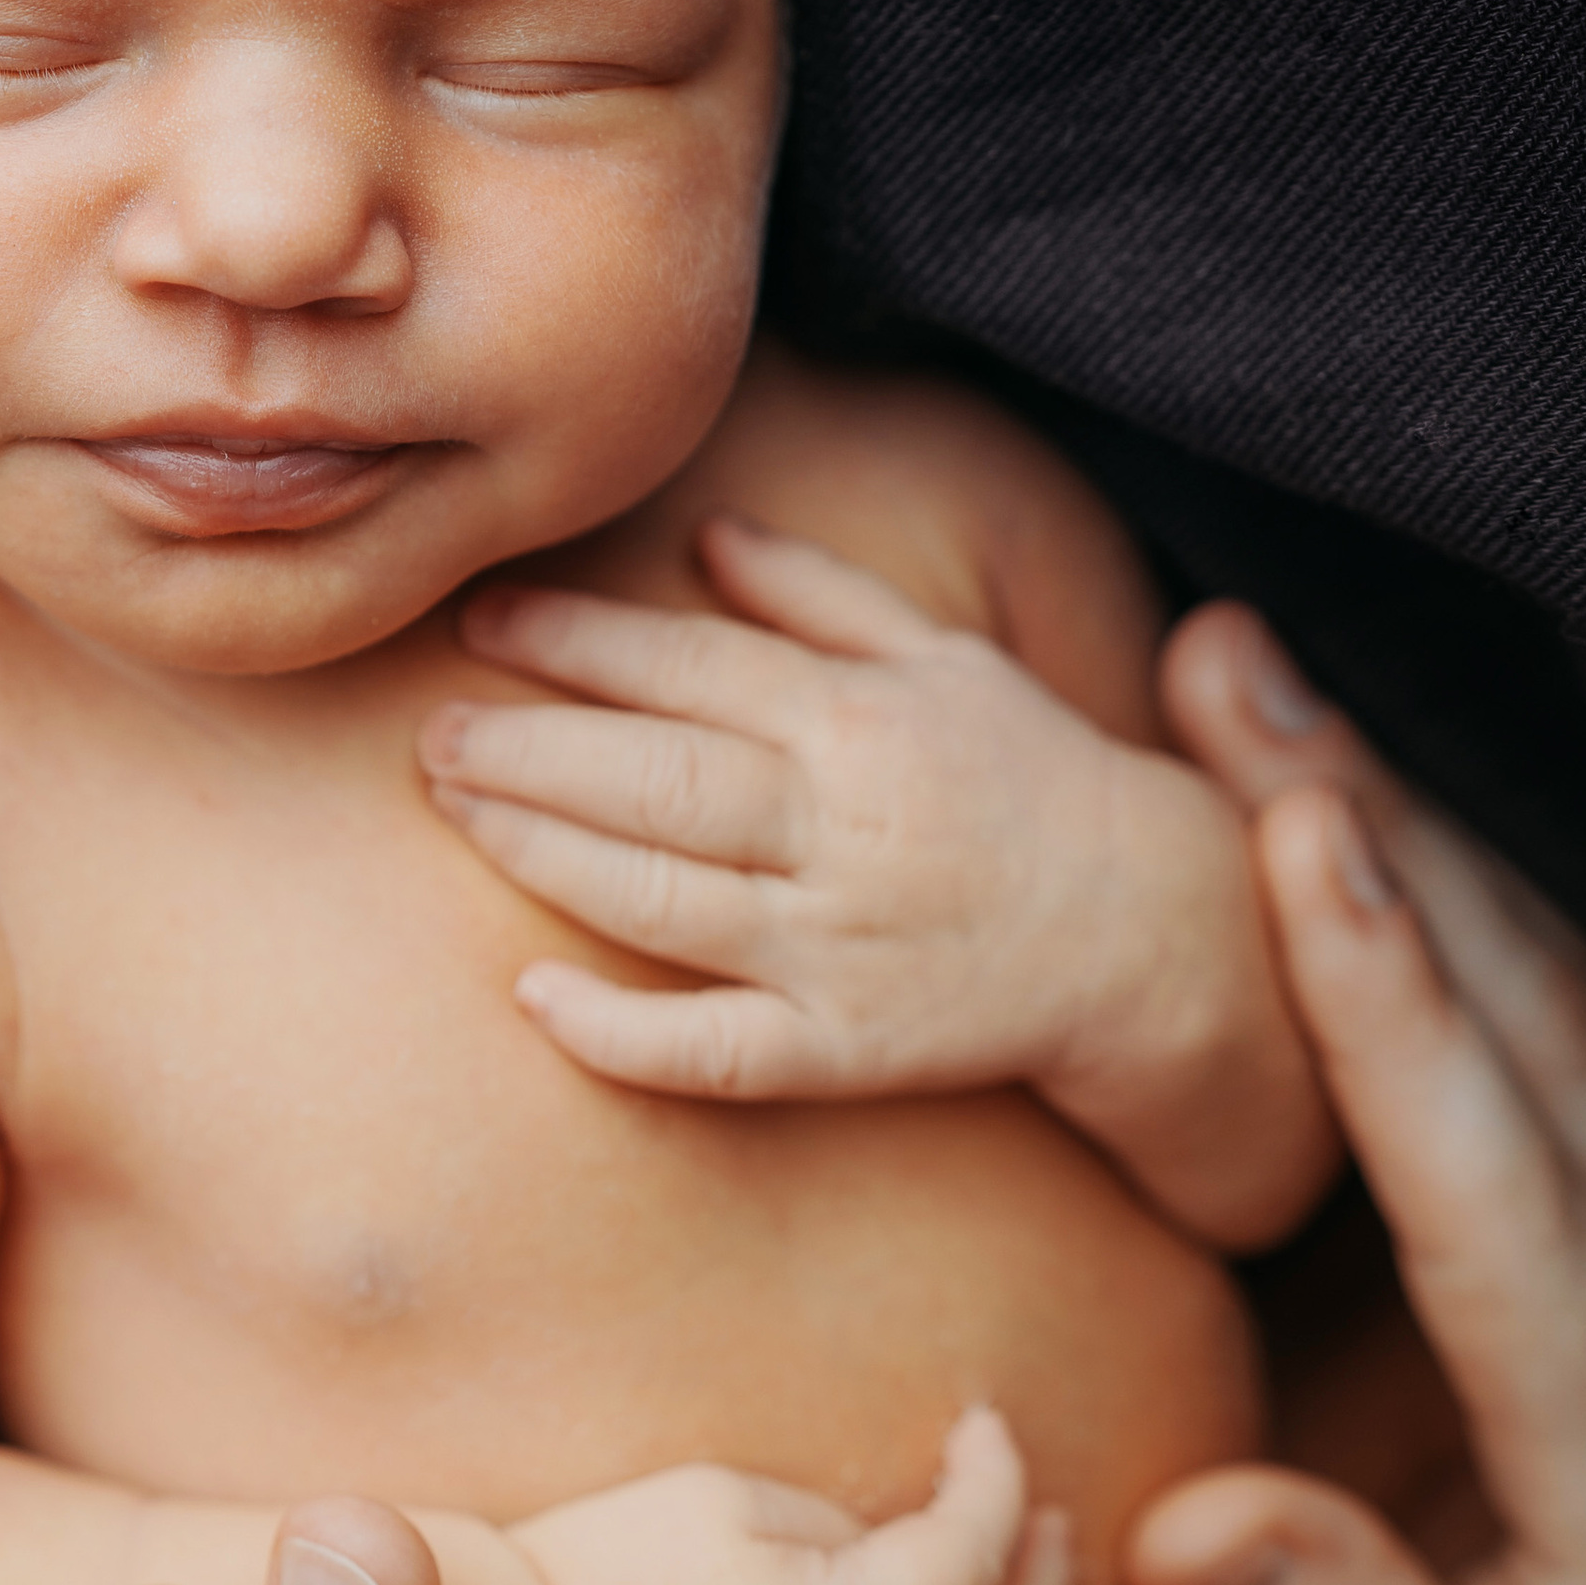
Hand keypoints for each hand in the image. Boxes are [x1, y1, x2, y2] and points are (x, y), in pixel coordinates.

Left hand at [423, 514, 1335, 1247]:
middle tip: (430, 728)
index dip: (575, 640)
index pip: (691, 666)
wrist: (1155, 934)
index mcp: (867, 720)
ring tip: (454, 810)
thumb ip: (821, 595)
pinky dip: (621, 1030)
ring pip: (664, 899)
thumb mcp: (949, 660)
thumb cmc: (1033, 779)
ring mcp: (842, 945)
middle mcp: (849, 828)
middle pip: (659, 778)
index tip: (483, 620)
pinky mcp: (849, 1049)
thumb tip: (707, 533)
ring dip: (544, 853)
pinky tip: (534, 993)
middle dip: (530, 748)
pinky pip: (717, 1051)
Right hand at [1131, 606, 1585, 1584]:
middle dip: (1378, 824)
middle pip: (1539, 1028)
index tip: (1298, 830)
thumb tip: (1180, 1527)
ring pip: (1580, 993)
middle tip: (1231, 659)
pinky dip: (1496, 895)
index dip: (1392, 1006)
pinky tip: (1403, 801)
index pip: (1500, 1191)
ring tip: (1278, 689)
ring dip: (1428, 828)